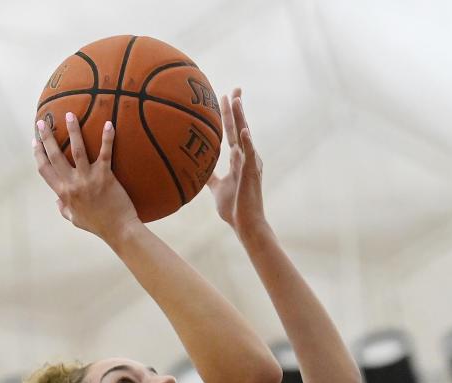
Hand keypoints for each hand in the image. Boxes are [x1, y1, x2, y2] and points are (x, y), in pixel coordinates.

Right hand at [34, 113, 139, 245]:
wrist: (119, 230)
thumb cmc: (98, 225)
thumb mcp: (75, 220)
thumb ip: (64, 209)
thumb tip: (57, 201)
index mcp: (64, 193)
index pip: (45, 170)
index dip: (38, 154)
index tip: (35, 141)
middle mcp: (73, 184)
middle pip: (55, 156)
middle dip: (47, 137)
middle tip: (42, 122)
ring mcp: (89, 179)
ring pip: (77, 150)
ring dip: (72, 131)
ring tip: (69, 115)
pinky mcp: (106, 176)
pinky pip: (106, 153)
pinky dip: (107, 138)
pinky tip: (108, 123)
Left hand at [206, 89, 265, 239]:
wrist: (245, 224)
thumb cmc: (234, 208)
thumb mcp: (217, 189)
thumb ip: (210, 176)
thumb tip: (199, 169)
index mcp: (238, 160)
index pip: (232, 132)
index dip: (229, 116)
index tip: (225, 98)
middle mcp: (246, 158)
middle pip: (240, 127)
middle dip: (236, 108)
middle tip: (233, 89)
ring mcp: (250, 164)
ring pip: (245, 136)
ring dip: (241, 118)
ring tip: (236, 100)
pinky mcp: (252, 174)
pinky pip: (250, 156)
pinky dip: (247, 143)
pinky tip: (243, 131)